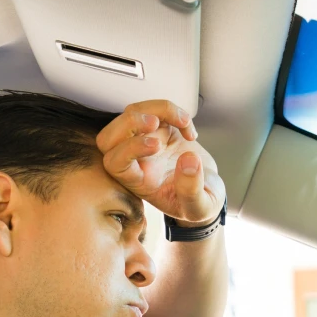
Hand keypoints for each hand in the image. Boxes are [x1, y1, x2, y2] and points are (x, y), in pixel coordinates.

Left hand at [95, 100, 225, 225]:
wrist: (208, 192)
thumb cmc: (198, 203)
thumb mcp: (200, 207)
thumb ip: (192, 190)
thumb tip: (188, 161)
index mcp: (138, 183)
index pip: (114, 163)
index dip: (128, 149)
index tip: (157, 146)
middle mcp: (136, 162)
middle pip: (108, 138)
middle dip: (128, 123)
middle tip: (156, 122)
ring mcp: (145, 143)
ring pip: (129, 116)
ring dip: (154, 109)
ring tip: (184, 121)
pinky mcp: (159, 130)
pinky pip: (153, 109)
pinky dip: (172, 110)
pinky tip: (189, 129)